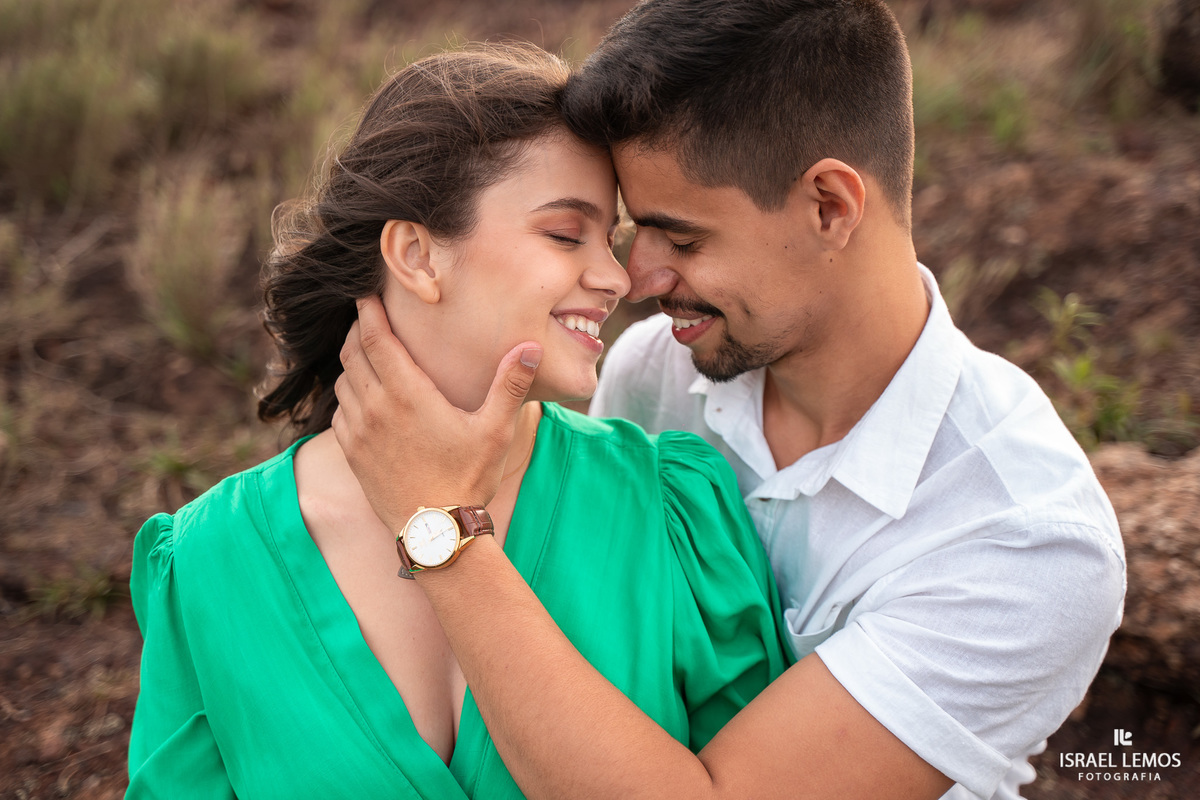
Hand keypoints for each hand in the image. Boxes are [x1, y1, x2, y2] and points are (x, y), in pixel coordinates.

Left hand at [332, 295, 541, 532]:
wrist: (436, 532)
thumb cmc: (469, 479)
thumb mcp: (497, 430)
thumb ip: (510, 384)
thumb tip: (531, 347)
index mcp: (407, 394)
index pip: (376, 339)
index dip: (368, 313)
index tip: (366, 296)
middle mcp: (375, 408)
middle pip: (352, 354)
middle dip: (358, 332)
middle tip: (368, 318)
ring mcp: (359, 433)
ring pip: (343, 382)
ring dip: (352, 363)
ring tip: (367, 354)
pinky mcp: (352, 455)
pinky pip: (340, 413)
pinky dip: (347, 396)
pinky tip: (364, 398)